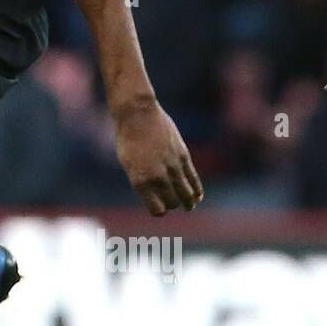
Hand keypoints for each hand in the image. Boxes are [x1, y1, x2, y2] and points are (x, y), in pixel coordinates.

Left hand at [113, 97, 203, 215]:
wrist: (137, 115)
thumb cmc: (128, 139)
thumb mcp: (128, 164)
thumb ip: (143, 181)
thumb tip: (157, 195)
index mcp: (140, 181)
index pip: (157, 210)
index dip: (159, 210)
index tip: (158, 207)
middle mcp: (157, 177)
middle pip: (173, 203)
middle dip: (173, 205)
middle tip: (174, 204)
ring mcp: (172, 167)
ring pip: (186, 194)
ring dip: (189, 202)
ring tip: (189, 206)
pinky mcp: (183, 157)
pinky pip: (193, 180)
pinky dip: (197, 191)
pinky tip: (197, 196)